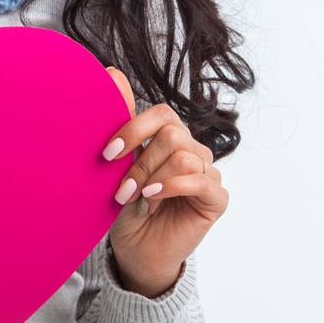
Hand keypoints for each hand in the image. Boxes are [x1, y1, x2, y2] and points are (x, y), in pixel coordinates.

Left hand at [100, 67, 228, 297]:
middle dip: (140, 161)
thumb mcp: (118, 164)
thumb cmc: (126, 207)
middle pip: (172, 134)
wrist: (135, 250)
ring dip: (152, 177)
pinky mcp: (216, 198)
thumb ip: (121, 123)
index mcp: (171, 138)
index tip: (106, 154)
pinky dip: (169, 187)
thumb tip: (112, 71)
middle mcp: (193, 151)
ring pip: (183, 155)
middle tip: (121, 188)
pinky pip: (199, 180)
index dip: (134, 129)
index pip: (163, 114)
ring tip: (136, 198)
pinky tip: (152, 200)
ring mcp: (208, 174)